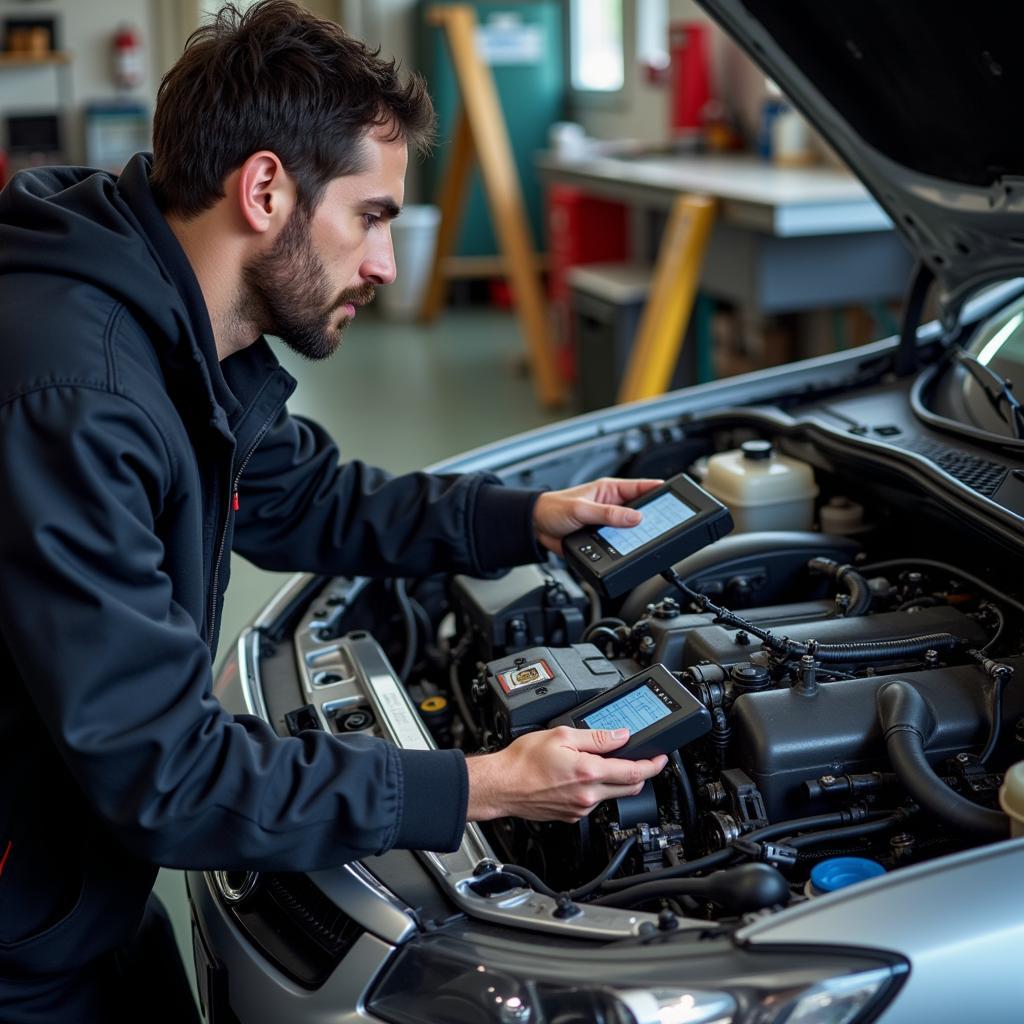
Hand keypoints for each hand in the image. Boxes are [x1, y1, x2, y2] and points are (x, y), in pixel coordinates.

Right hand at [465, 727, 667, 822]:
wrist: (502, 785)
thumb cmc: (524, 760)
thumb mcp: (562, 735)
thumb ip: (597, 736)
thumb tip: (621, 735)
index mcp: (589, 772)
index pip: (634, 772)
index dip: (654, 765)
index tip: (661, 758)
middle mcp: (588, 795)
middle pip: (630, 788)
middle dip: (640, 774)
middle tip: (640, 759)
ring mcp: (580, 808)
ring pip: (612, 796)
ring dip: (615, 781)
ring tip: (599, 764)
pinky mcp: (572, 816)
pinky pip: (594, 803)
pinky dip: (596, 790)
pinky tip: (580, 778)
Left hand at [532, 477, 662, 554]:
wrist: (534, 528)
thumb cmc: (552, 509)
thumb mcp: (581, 510)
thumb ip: (608, 514)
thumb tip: (635, 518)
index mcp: (610, 489)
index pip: (642, 487)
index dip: (659, 490)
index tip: (675, 495)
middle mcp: (612, 504)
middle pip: (641, 510)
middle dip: (652, 518)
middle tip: (665, 526)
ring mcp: (608, 522)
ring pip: (631, 529)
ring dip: (637, 536)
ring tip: (648, 541)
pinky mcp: (602, 538)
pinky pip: (620, 543)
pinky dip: (625, 547)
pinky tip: (629, 552)